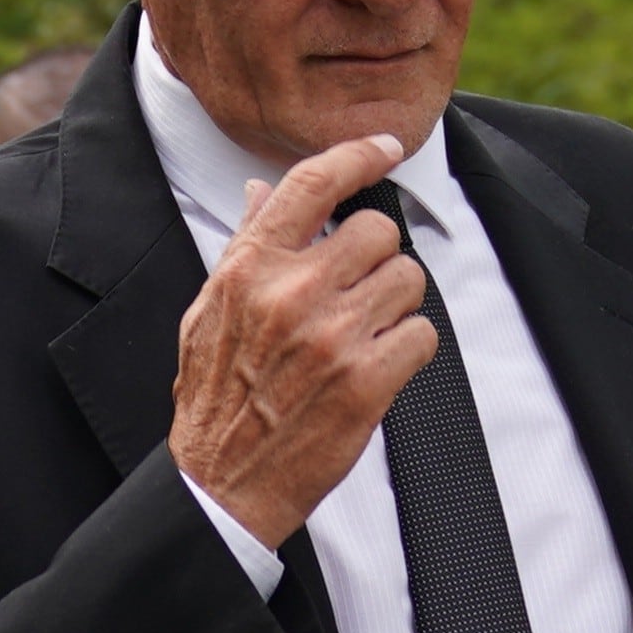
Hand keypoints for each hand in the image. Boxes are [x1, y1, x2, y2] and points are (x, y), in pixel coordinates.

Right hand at [168, 136, 432, 545]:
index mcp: (249, 270)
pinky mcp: (367, 382)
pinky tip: (378, 367)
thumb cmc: (214, 399)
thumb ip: (244, 247)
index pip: (314, 182)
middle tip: (359, 292)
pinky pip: (423, 335)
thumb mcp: (209, 311)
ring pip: (408, 280)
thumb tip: (263, 192)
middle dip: (377, 258)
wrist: (222, 484)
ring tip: (364, 336)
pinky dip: (410, 350)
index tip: (385, 147)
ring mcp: (332, 337)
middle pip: (378, 231)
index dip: (360, 154)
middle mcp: (291, 294)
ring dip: (397, 305)